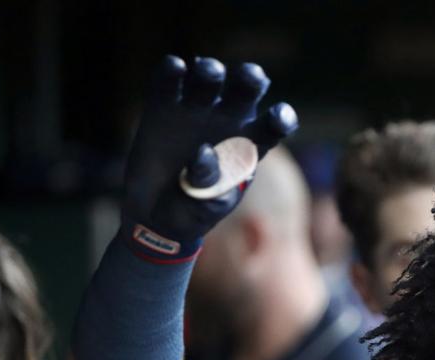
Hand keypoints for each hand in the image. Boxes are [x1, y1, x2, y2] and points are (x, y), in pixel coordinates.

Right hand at [123, 56, 297, 247]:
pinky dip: (171, 71)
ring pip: (209, 77)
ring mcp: (195, 112)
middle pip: (247, 89)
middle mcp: (226, 122)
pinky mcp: (162, 107)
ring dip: (211, 70)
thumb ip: (210, 187)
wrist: (154, 217)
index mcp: (249, 147)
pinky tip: (175, 68)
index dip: (281, 117)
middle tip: (250, 79)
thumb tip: (203, 153)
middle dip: (251, 78)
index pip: (274, 125)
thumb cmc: (191, 214)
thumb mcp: (205, 210)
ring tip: (208, 73)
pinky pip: (168, 82)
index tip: (278, 118)